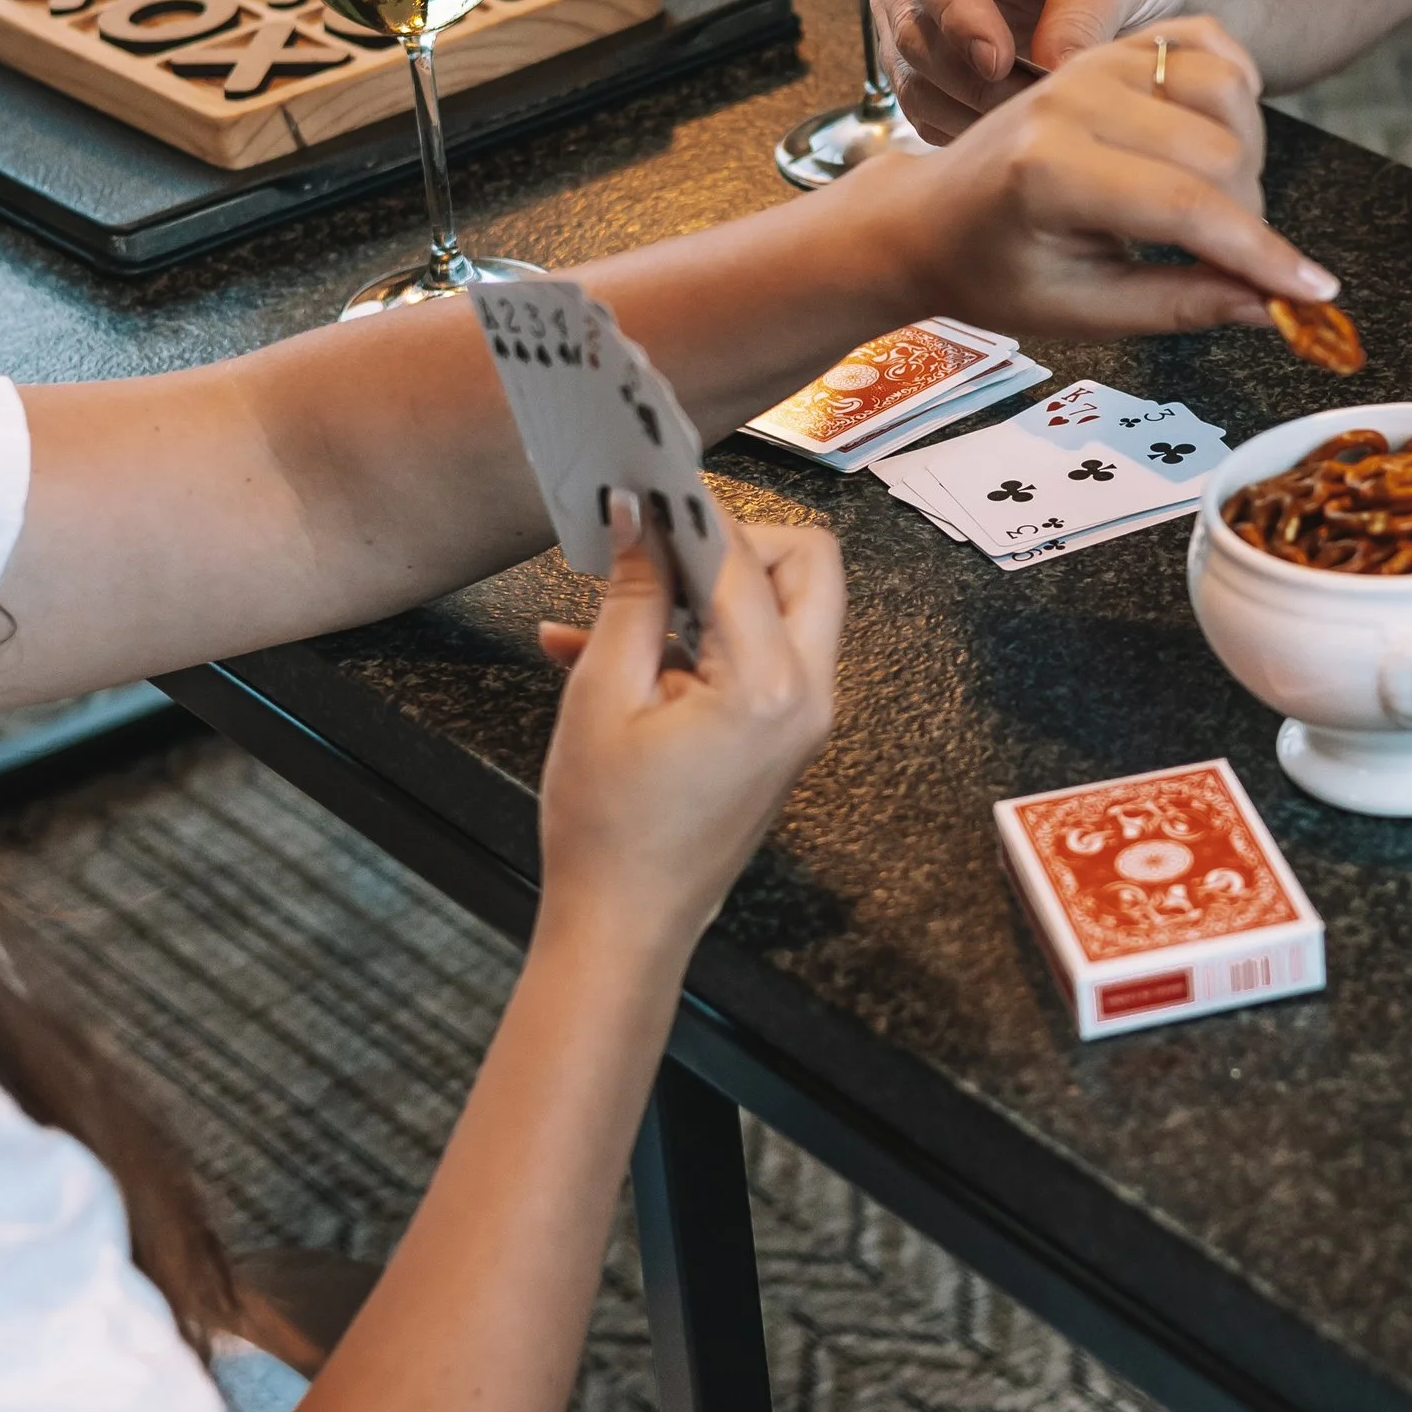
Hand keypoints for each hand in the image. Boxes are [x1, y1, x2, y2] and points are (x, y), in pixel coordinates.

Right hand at [535, 495, 843, 962]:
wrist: (625, 926)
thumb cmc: (609, 831)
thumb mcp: (603, 696)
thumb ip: (632, 597)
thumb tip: (639, 518)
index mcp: (768, 687)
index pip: (744, 556)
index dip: (690, 511)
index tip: (645, 484)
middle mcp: (807, 697)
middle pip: (807, 565)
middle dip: (736, 539)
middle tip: (660, 540)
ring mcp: (804, 719)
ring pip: (788, 606)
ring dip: (714, 588)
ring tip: (625, 594)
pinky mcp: (784, 734)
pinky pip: (759, 655)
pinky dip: (700, 638)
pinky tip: (607, 645)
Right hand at [873, 0, 1197, 137]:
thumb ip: (1080, 16)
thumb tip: (1050, 79)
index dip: (960, 15)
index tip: (1000, 61)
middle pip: (910, 21)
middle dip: (972, 73)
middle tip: (1039, 102)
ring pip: (910, 70)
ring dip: (970, 105)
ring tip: (1040, 117)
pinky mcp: (921, 51)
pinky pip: (921, 101)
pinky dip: (964, 122)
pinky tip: (1015, 128)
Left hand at [874, 15, 1338, 338]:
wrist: (930, 215)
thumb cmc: (991, 268)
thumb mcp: (1077, 310)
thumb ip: (1178, 304)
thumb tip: (1270, 306)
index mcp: (1049, 172)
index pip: (1187, 208)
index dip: (1262, 254)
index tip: (1312, 290)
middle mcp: (1072, 99)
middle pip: (1220, 150)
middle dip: (1252, 219)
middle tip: (1236, 267)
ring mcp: (1093, 62)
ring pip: (1227, 91)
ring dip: (1248, 156)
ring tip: (1214, 208)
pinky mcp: (1111, 47)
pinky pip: (1208, 43)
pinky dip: (1236, 88)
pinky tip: (1220, 136)